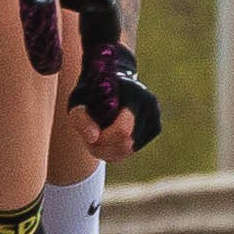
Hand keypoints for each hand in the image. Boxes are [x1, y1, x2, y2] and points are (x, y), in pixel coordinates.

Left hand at [69, 44, 160, 160]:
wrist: (111, 83)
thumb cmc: (91, 91)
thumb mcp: (78, 100)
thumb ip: (81, 119)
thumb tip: (93, 139)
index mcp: (134, 95)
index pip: (122, 130)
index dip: (103, 139)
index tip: (89, 136)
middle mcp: (150, 106)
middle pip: (126, 144)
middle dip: (104, 148)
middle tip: (89, 141)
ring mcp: (155, 118)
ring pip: (130, 150)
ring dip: (109, 150)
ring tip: (96, 137)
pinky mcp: (155, 128)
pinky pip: (133, 150)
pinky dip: (117, 150)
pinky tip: (108, 138)